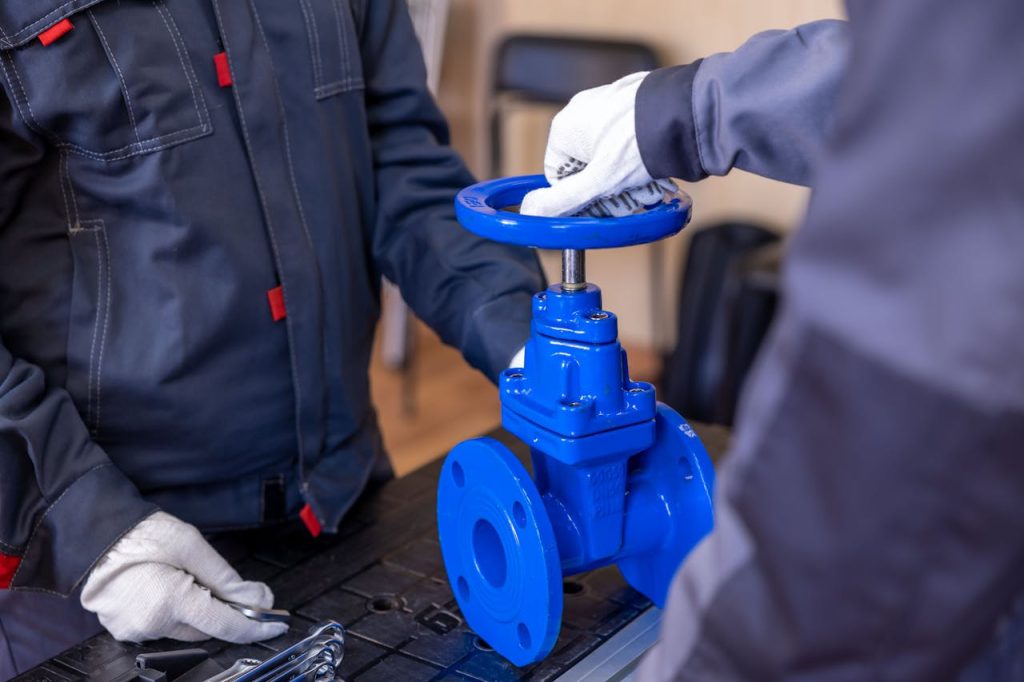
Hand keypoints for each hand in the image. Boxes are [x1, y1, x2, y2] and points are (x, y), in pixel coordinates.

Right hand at [81, 512, 287, 642]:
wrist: (94, 533)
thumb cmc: (139, 533)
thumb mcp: (192, 545)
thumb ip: (226, 577)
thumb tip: (257, 599)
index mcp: (170, 601)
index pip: (225, 625)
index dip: (255, 626)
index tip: (276, 624)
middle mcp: (151, 624)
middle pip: (207, 628)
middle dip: (223, 610)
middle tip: (228, 586)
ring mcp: (135, 629)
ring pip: (186, 629)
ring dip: (198, 610)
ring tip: (185, 577)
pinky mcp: (124, 629)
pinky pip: (163, 627)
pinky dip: (175, 612)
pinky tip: (168, 586)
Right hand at [520, 71, 668, 217]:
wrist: (684, 113)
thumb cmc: (641, 144)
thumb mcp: (598, 182)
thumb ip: (562, 199)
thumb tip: (530, 210)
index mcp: (564, 127)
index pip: (558, 177)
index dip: (582, 196)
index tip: (604, 204)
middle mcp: (580, 110)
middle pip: (585, 165)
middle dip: (607, 186)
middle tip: (630, 198)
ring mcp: (605, 102)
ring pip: (607, 153)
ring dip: (624, 174)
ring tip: (647, 183)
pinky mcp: (629, 99)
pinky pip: (625, 135)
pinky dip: (636, 153)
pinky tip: (654, 162)